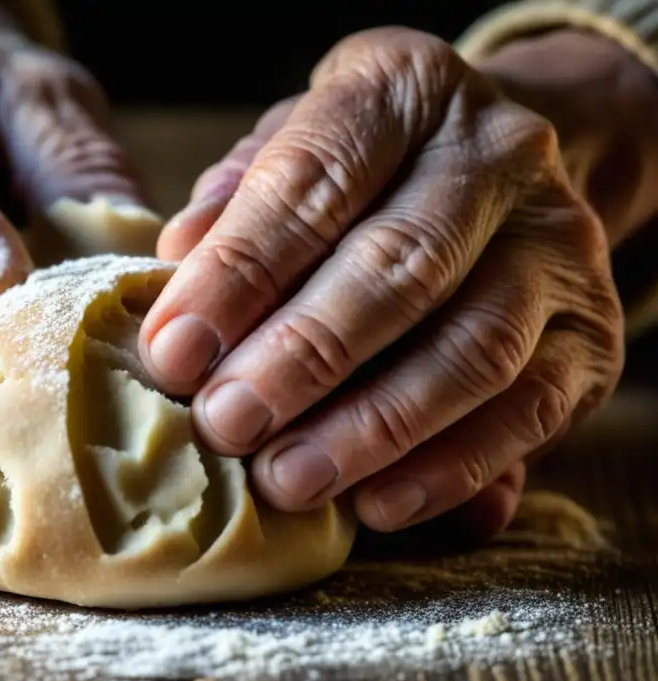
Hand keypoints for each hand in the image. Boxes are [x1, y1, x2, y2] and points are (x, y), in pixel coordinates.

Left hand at [139, 27, 628, 536]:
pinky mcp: (591, 334)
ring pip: (473, 349)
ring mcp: (558, 247)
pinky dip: (450, 468)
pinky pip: (528, 413)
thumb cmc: (361, 172)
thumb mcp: (291, 150)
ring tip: (285, 481)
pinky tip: (375, 505)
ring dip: (373, 429)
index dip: (238, 272)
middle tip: (225, 425)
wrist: (493, 169)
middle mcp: (498, 156)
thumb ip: (236, 203)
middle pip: (400, 267)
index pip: (314, 180)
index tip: (173, 352)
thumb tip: (178, 264)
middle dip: (302, 358)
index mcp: (404, 92)